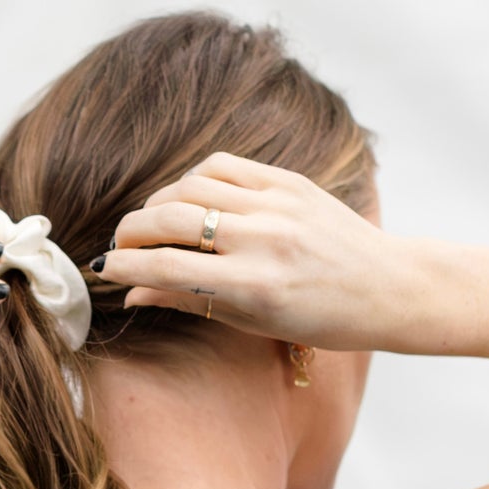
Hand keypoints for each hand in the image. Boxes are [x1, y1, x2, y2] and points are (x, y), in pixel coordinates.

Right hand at [97, 153, 413, 349]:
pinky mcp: (288, 181)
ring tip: (151, 223)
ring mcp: (276, 204)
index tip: (104, 270)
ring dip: (158, 203)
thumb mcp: (250, 322)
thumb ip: (189, 300)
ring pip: (190, 186)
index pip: (167, 266)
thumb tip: (133, 291)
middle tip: (120, 244)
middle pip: (169, 218)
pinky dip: (194, 179)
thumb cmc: (318, 318)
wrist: (384, 286)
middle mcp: (262, 239)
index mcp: (253, 285)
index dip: (125, 265)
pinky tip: (188, 197)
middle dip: (131, 230)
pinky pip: (223, 166)